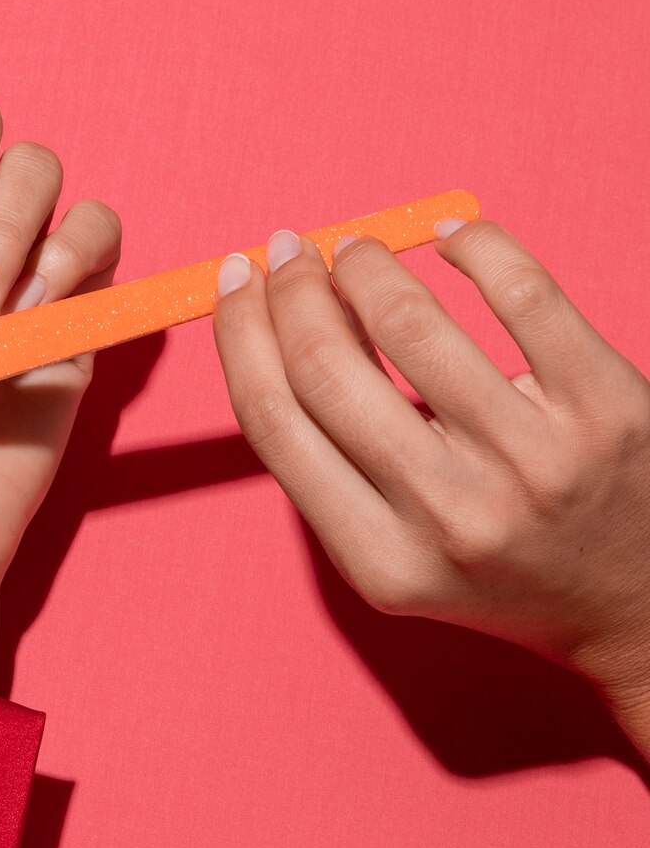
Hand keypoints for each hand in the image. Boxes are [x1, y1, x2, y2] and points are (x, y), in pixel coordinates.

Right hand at [212, 219, 649, 756]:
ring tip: (361, 251)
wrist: (640, 608)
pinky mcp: (605, 407)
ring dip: (366, 262)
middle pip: (326, 366)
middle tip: (294, 250)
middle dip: (293, 288)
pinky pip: (522, 291)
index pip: (274, 421)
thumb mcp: (402, 556)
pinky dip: (473, 244)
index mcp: (384, 563)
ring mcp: (536, 461)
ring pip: (412, 320)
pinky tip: (451, 239)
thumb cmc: (507, 567)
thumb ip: (334, 464)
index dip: (241, 331)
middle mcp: (454, 516)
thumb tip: (278, 321)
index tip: (238, 279)